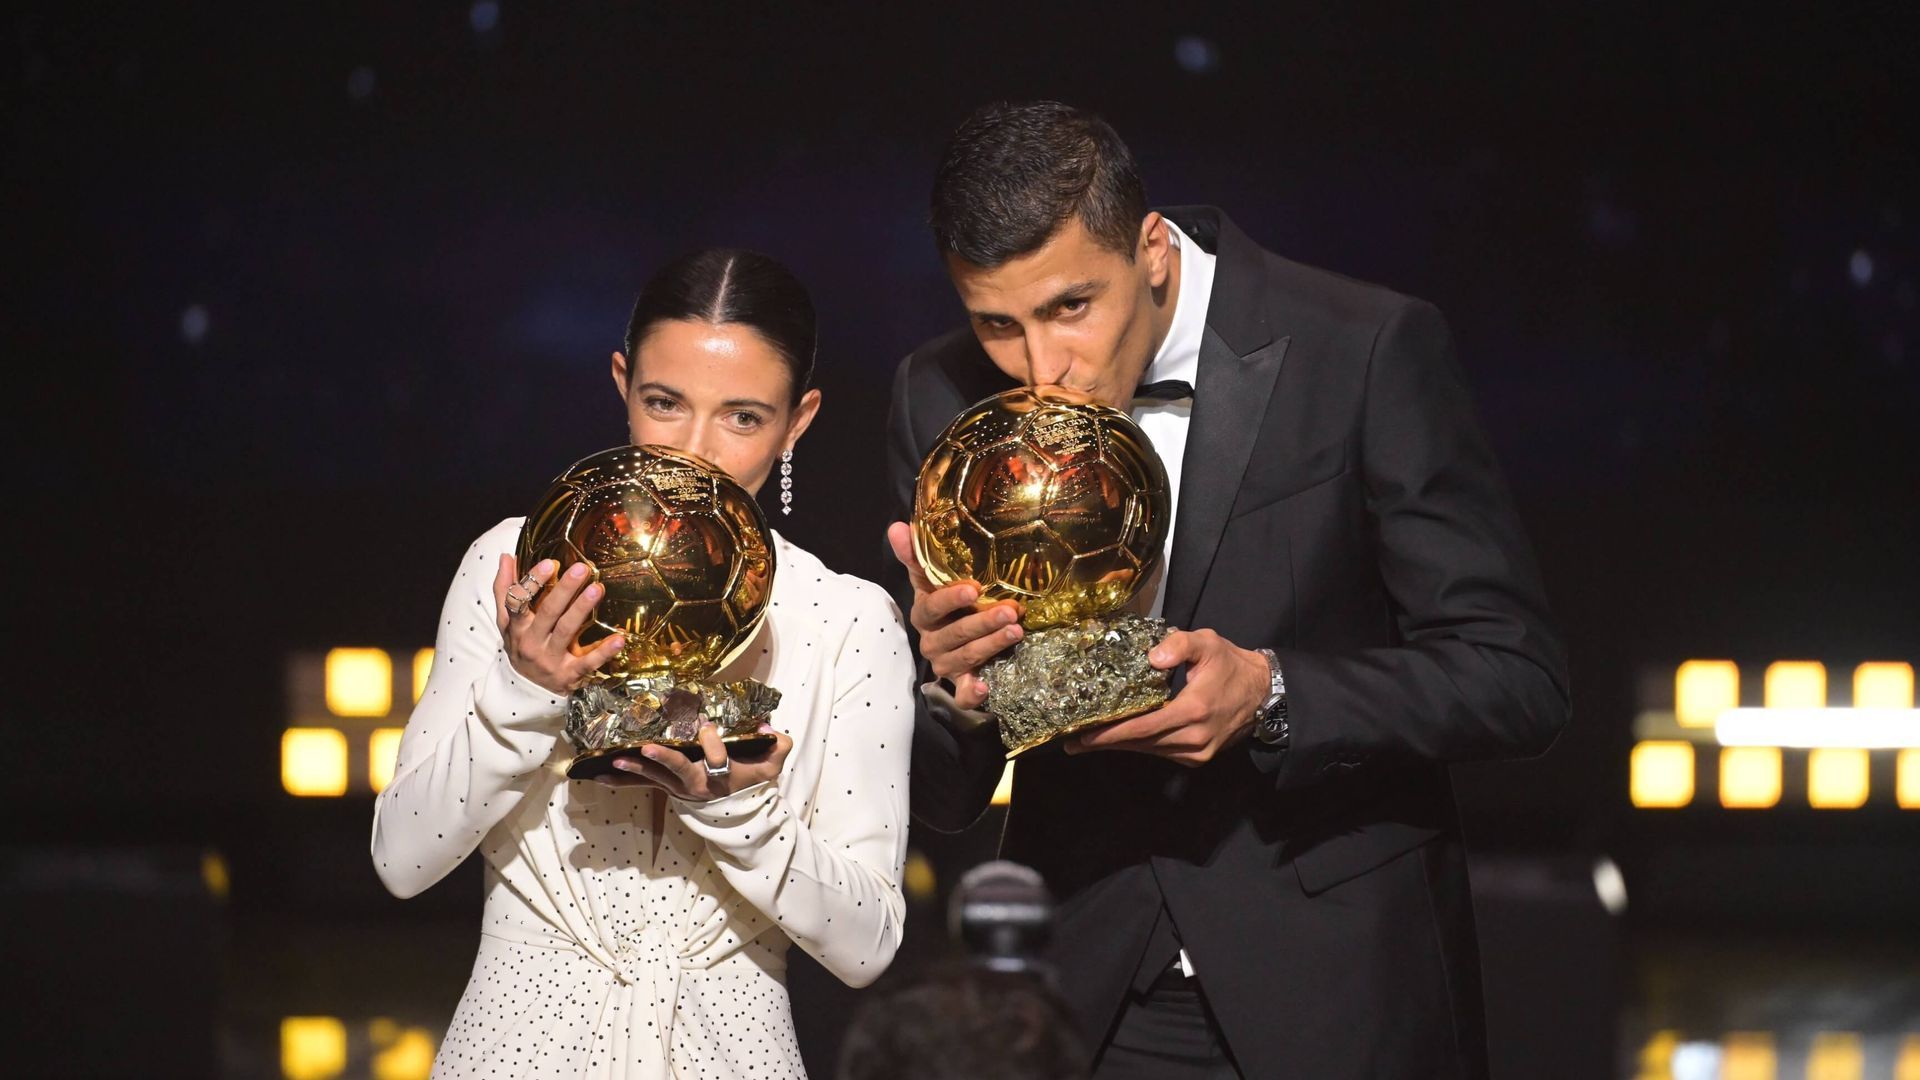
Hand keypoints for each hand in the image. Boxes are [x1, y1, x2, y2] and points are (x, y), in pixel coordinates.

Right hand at [492, 554, 625, 695]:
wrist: (525, 690)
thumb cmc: (520, 645)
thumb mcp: (506, 621)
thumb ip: (505, 589)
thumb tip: (506, 557)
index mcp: (517, 626)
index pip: (519, 601)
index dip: (532, 582)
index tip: (550, 563)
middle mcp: (532, 642)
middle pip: (548, 612)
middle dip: (565, 590)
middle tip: (581, 569)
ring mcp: (551, 659)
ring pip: (566, 631)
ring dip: (581, 609)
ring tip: (597, 589)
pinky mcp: (570, 674)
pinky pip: (588, 662)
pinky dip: (604, 652)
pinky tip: (619, 639)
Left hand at [598, 722, 793, 800]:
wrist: (737, 811)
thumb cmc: (751, 781)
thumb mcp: (773, 764)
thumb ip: (778, 743)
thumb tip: (766, 727)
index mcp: (720, 773)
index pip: (716, 754)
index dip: (713, 742)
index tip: (709, 727)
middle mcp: (694, 781)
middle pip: (678, 768)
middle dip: (663, 758)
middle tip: (646, 749)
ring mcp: (677, 786)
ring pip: (654, 776)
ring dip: (633, 768)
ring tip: (613, 760)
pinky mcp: (665, 786)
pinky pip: (640, 784)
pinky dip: (620, 780)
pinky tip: (599, 776)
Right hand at [887, 521, 1022, 710]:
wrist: (952, 639)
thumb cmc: (945, 604)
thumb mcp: (931, 579)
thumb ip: (917, 556)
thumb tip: (897, 526)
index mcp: (924, 614)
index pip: (933, 606)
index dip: (951, 599)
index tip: (974, 588)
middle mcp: (932, 641)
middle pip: (956, 634)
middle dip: (983, 623)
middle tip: (1011, 611)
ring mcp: (945, 664)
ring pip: (966, 657)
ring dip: (991, 645)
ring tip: (1016, 631)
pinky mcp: (959, 682)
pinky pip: (961, 693)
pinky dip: (971, 693)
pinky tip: (984, 688)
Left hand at [1068, 629, 1269, 765]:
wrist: (1263, 693)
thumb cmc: (1230, 665)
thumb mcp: (1207, 642)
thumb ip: (1179, 645)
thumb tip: (1152, 658)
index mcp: (1194, 710)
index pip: (1144, 727)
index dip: (1111, 733)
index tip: (1084, 735)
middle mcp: (1194, 737)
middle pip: (1141, 744)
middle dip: (1106, 743)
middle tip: (1072, 743)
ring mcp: (1197, 752)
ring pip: (1150, 751)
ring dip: (1120, 746)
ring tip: (1089, 742)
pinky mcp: (1198, 757)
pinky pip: (1161, 752)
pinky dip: (1140, 746)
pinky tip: (1120, 739)